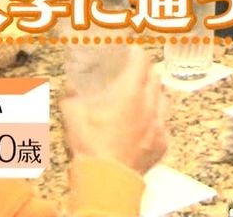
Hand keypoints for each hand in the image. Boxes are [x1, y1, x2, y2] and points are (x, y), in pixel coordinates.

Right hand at [60, 46, 167, 173]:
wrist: (107, 181)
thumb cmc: (91, 146)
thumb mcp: (72, 116)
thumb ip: (70, 96)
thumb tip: (68, 88)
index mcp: (130, 93)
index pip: (141, 62)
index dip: (136, 53)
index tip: (130, 51)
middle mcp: (150, 105)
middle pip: (155, 77)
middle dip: (146, 71)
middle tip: (134, 72)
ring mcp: (159, 125)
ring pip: (164, 99)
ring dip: (155, 93)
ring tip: (143, 96)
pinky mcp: (162, 143)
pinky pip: (164, 124)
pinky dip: (157, 119)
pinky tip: (146, 123)